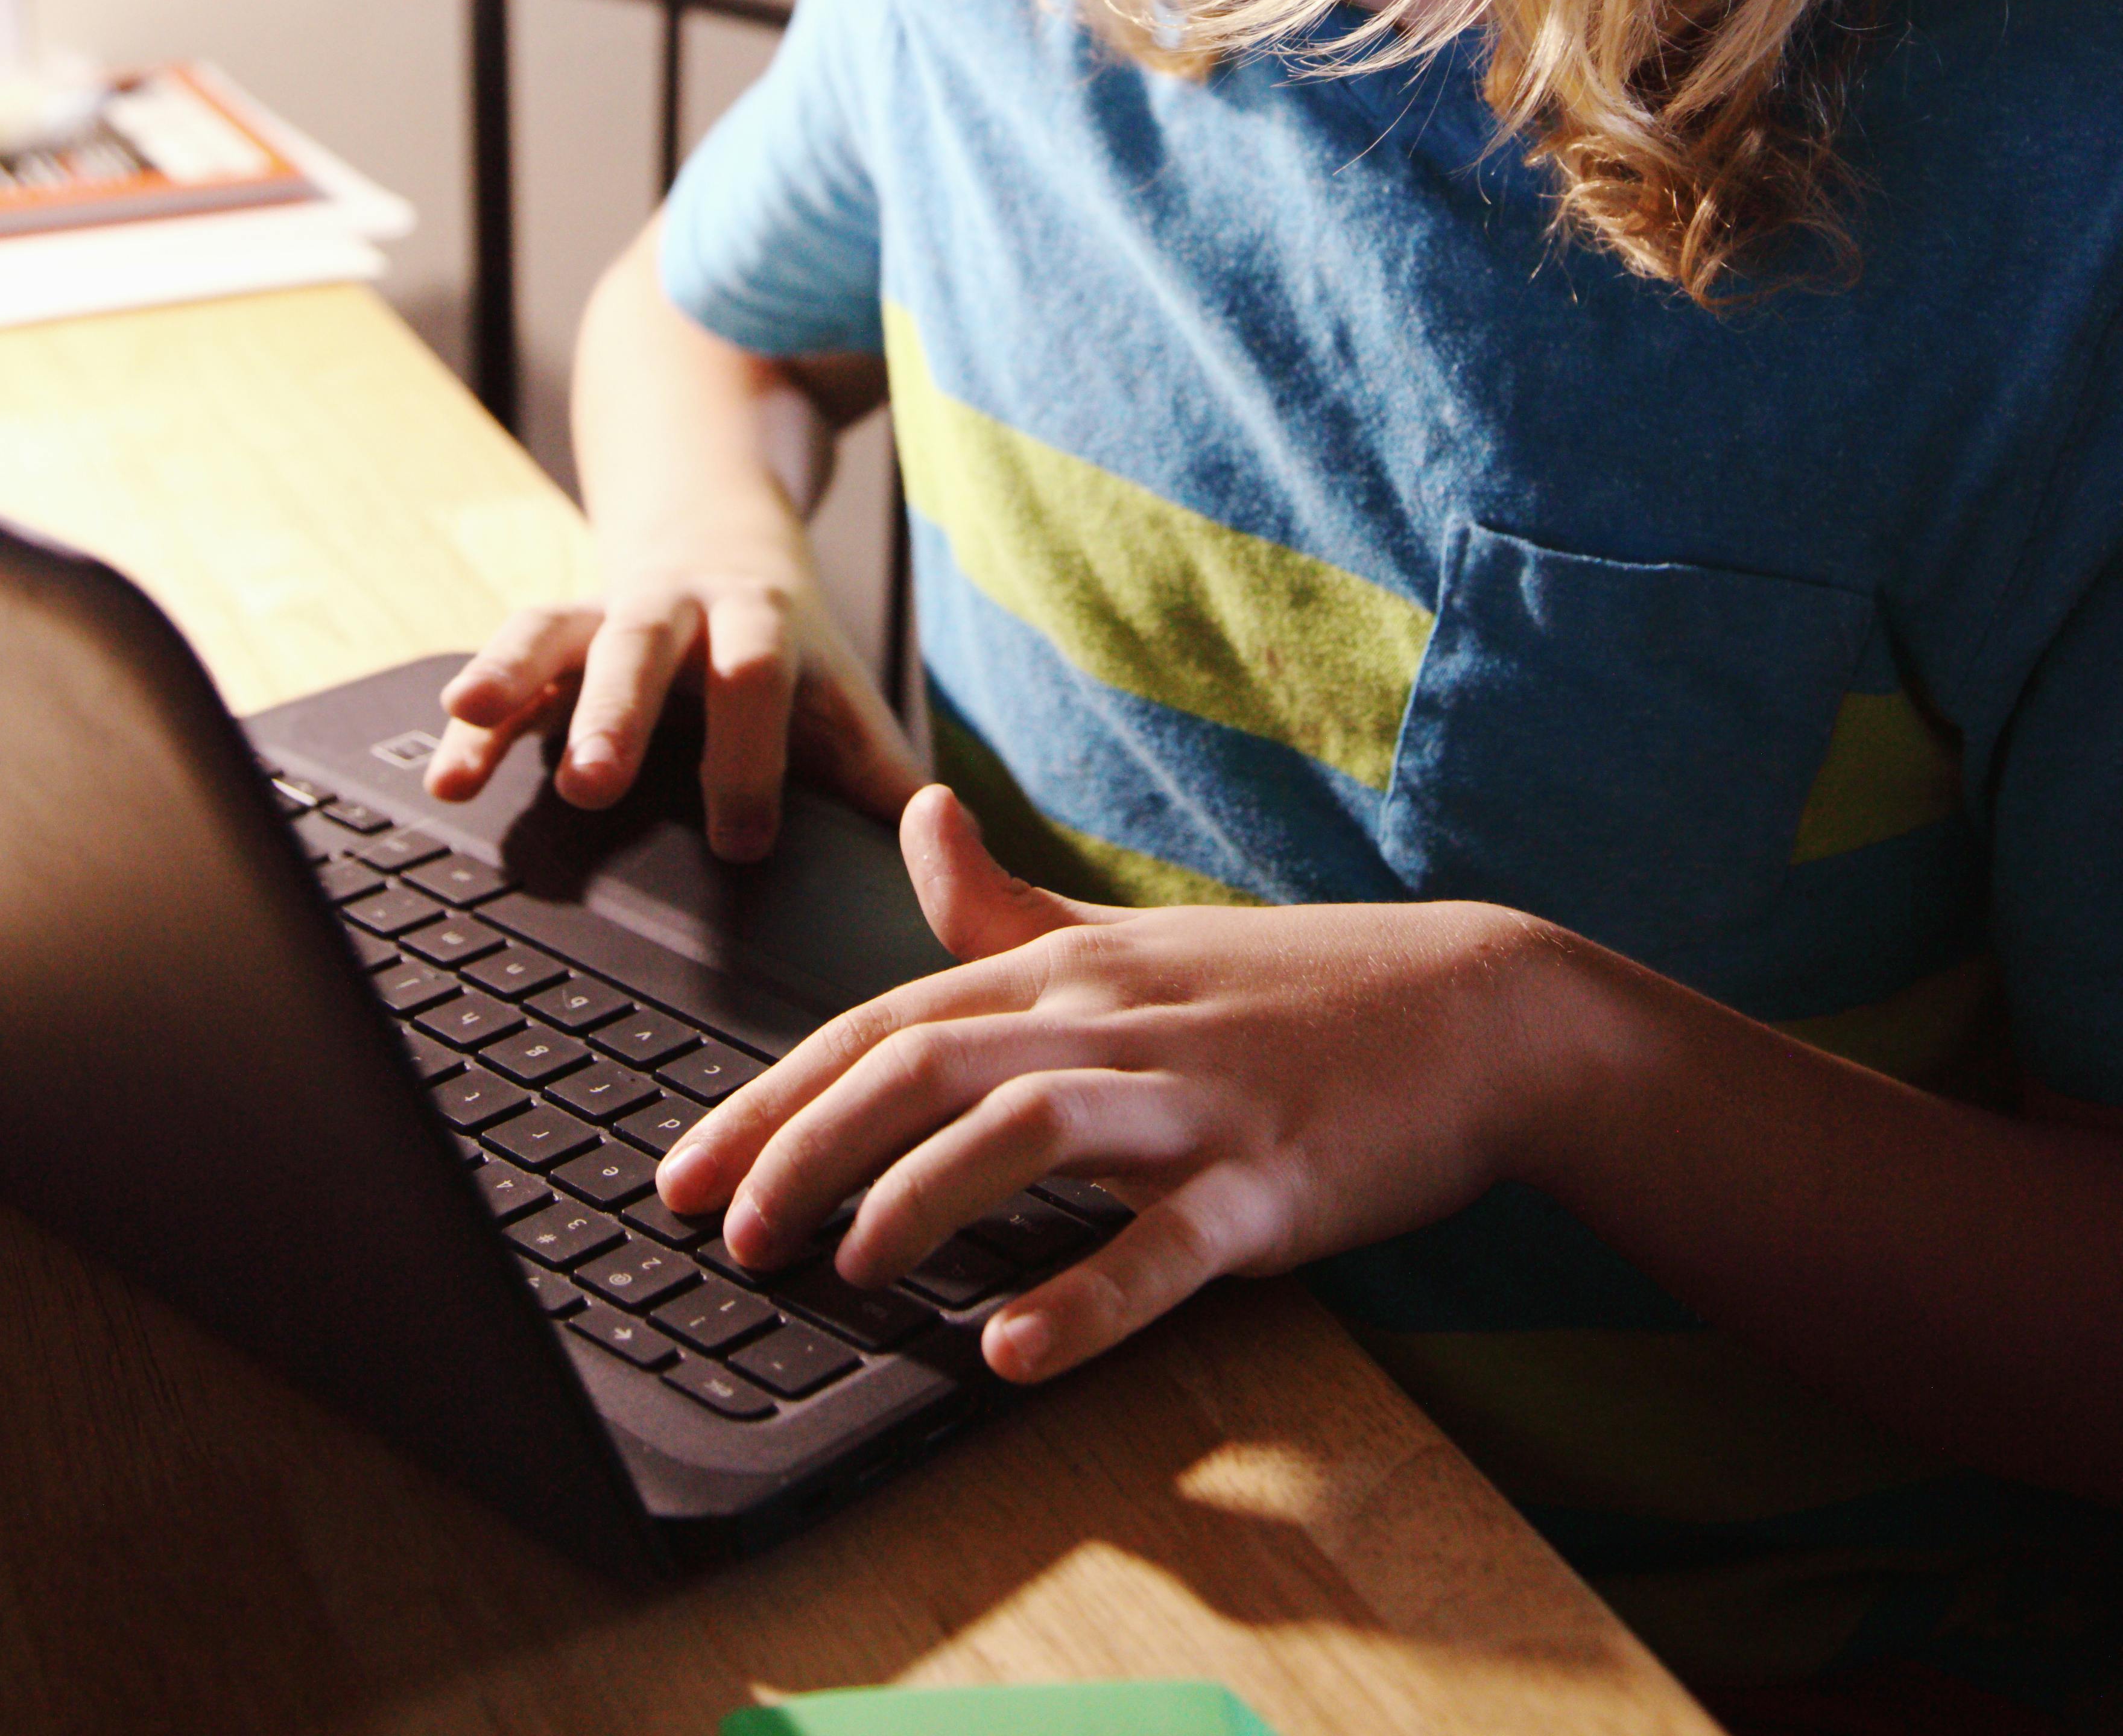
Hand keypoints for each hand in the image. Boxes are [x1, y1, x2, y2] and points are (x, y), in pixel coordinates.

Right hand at [422, 519, 925, 856]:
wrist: (722, 540)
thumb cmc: (792, 664)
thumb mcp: (842, 705)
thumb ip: (884, 778)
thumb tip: (965, 862)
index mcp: (764, 630)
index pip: (762, 681)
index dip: (753, 756)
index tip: (744, 841)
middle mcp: (680, 611)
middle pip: (648, 648)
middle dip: (617, 711)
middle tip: (592, 779)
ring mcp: (607, 614)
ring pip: (557, 631)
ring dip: (513, 675)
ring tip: (469, 723)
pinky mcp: (552, 636)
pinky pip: (503, 663)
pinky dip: (473, 717)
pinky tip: (446, 774)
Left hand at [659, 785, 1542, 1376]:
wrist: (1478, 1006)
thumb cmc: (1293, 986)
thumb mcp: (1133, 936)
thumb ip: (1005, 900)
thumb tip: (916, 813)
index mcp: (1066, 969)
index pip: (882, 1021)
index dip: (770, 1095)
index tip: (681, 1170)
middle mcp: (1110, 1016)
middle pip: (921, 1061)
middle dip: (803, 1144)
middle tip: (722, 1229)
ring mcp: (1192, 1096)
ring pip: (1023, 1124)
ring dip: (916, 1197)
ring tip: (841, 1270)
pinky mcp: (1270, 1178)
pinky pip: (1161, 1240)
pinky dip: (1082, 1294)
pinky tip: (1012, 1346)